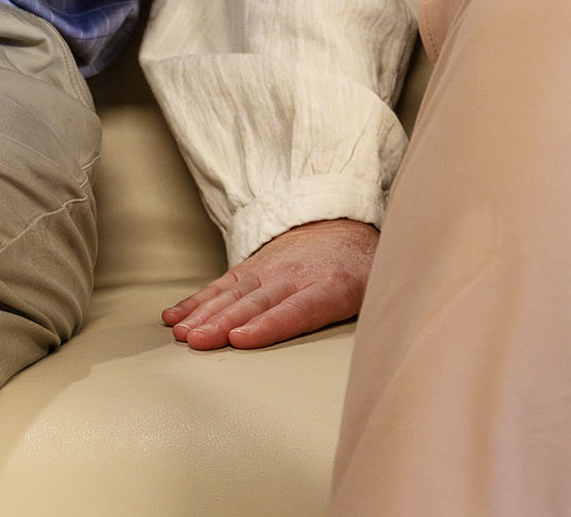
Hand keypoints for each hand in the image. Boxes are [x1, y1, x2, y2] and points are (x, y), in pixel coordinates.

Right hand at [162, 219, 377, 350]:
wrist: (342, 222)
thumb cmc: (363, 268)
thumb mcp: (384, 289)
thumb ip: (384, 315)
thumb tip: (393, 348)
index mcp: (333, 286)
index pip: (298, 309)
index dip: (268, 326)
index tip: (241, 340)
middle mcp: (295, 276)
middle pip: (256, 303)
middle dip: (223, 323)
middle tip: (198, 342)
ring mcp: (268, 269)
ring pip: (233, 294)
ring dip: (205, 315)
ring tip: (183, 333)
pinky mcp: (251, 267)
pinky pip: (220, 285)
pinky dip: (197, 301)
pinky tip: (176, 317)